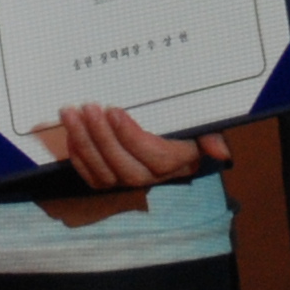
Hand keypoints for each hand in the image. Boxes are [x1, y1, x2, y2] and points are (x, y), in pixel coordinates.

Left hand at [30, 104, 234, 187]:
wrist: (174, 138)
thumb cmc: (188, 127)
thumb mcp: (205, 126)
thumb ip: (212, 136)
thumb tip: (218, 151)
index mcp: (177, 163)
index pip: (155, 158)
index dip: (132, 138)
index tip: (115, 111)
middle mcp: (152, 178)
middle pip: (125, 168)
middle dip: (102, 138)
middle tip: (87, 107)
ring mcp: (128, 182)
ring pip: (104, 172)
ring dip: (84, 143)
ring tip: (70, 113)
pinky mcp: (110, 181)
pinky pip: (91, 176)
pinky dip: (78, 156)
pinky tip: (70, 133)